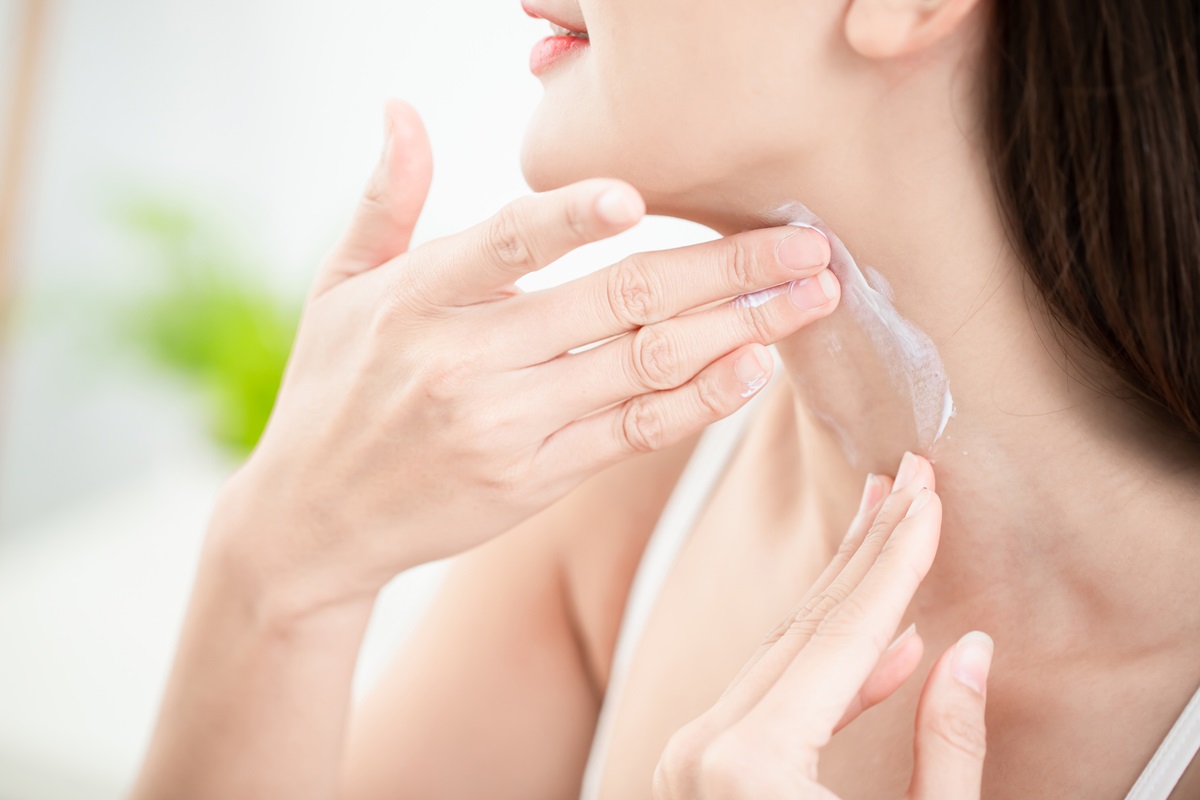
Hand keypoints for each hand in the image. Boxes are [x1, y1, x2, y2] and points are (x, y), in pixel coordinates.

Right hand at [214, 99, 841, 613]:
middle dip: (723, 270)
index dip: (572, 216)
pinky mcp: (535, 479)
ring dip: (738, 330)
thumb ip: (386, 199)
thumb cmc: (329, 393)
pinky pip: (634, 435)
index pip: (505, 243)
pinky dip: (700, 402)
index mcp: (417, 301)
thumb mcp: (337, 289)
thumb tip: (401, 107)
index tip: (643, 196)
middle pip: (614, 302)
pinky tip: (754, 369)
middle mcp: (464, 363)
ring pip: (643, 368)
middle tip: (804, 245)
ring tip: (807, 300)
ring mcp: (506, 428)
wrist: (309, 522)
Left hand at [653, 454, 992, 799]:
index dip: (896, 562)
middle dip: (870, 547)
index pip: (844, 639)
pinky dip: (826, 669)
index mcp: (752, 765)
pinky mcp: (700, 772)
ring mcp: (693, 759)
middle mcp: (707, 750)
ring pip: (782, 653)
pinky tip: (886, 644)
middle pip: (807, 626)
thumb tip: (972, 653)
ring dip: (845, 591)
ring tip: (888, 524)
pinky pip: (768, 698)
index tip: (928, 497)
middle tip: (908, 477)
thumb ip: (946, 750)